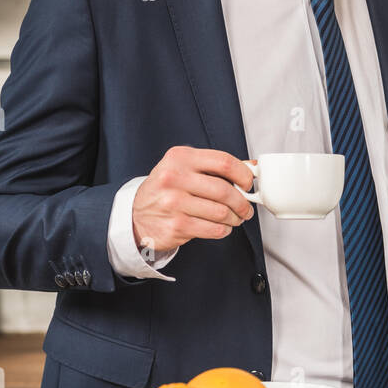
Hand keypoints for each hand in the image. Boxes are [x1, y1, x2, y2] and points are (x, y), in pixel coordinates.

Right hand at [132, 146, 256, 254]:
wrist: (135, 214)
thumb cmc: (167, 189)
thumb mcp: (185, 168)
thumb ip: (216, 167)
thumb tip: (252, 166)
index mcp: (180, 158)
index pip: (224, 162)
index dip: (243, 174)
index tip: (249, 184)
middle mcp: (174, 178)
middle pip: (224, 190)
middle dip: (242, 202)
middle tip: (246, 208)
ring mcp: (173, 203)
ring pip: (221, 212)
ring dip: (235, 218)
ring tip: (235, 218)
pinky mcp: (176, 226)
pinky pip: (213, 229)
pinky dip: (224, 230)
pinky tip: (222, 227)